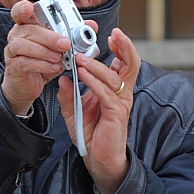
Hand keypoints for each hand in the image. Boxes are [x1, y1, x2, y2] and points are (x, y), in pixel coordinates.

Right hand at [1, 0, 69, 115]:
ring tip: (59, 58)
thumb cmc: (43, 61)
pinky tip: (54, 67)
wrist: (30, 85)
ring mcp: (12, 51)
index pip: (21, 11)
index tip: (30, 8)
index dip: (24, 8)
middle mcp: (17, 35)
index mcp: (28, 25)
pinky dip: (42, 65)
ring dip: (44, 51)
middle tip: (65, 44)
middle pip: (28, 29)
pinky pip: (25, 62)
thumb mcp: (60, 47)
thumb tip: (91, 25)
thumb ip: (74, 34)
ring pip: (23, 45)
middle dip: (49, 36)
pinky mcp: (14, 66)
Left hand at [58, 27, 140, 193]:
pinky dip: (94, 83)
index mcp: (114, 89)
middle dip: (124, 47)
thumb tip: (62, 78)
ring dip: (97, 66)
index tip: (112, 35)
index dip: (121, 47)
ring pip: (115, 78)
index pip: (123, 63)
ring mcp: (120, 104)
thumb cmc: (91, 133)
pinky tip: (83, 75)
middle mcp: (122, 94)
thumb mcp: (74, 110)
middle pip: (131, 65)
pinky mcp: (116, 114)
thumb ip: (69, 94)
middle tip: (114, 34)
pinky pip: (106, 94)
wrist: (98, 159)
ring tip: (81, 58)